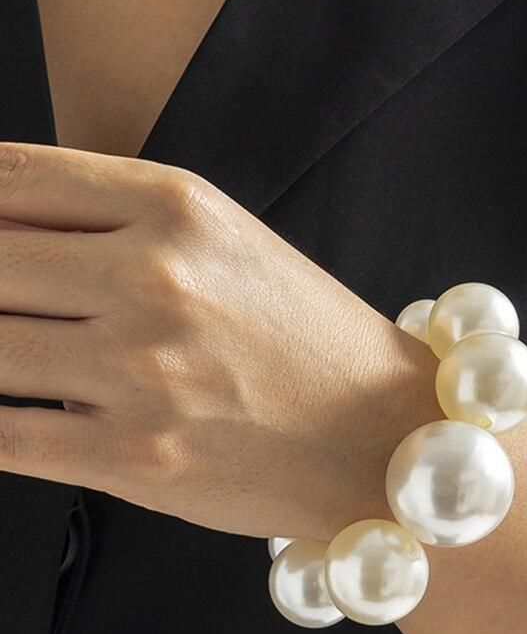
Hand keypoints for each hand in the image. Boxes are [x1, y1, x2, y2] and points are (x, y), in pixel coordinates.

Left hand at [0, 143, 438, 537]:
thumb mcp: (230, 248)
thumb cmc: (310, 340)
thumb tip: (5, 236)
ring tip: (16, 351)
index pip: (12, 178)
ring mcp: (141, 370)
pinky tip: (13, 412)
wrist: (381, 433)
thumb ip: (119, 227)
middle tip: (5, 305)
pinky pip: (2, 434)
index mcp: (181, 209)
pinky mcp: (132, 455)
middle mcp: (156, 278)